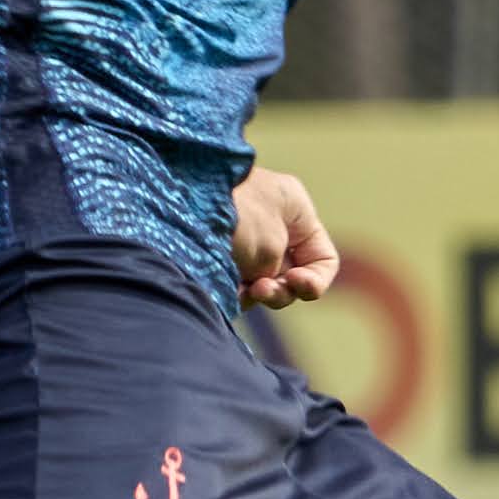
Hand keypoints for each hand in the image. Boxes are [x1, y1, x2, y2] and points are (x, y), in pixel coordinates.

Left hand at [230, 166, 338, 309]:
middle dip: (280, 290)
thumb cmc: (231, 217)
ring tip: (241, 290)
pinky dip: (234, 292)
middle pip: (291, 275)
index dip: (315, 281)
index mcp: (293, 209)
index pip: (323, 258)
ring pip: (263, 283)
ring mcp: (244, 238)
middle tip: (261, 290)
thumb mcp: (269, 246)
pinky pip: (236, 283)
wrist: (175, 204)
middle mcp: (271, 223)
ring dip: (256, 294)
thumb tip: (261, 282)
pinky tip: (223, 289)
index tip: (297, 283)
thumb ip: (278, 272)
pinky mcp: (218, 251)